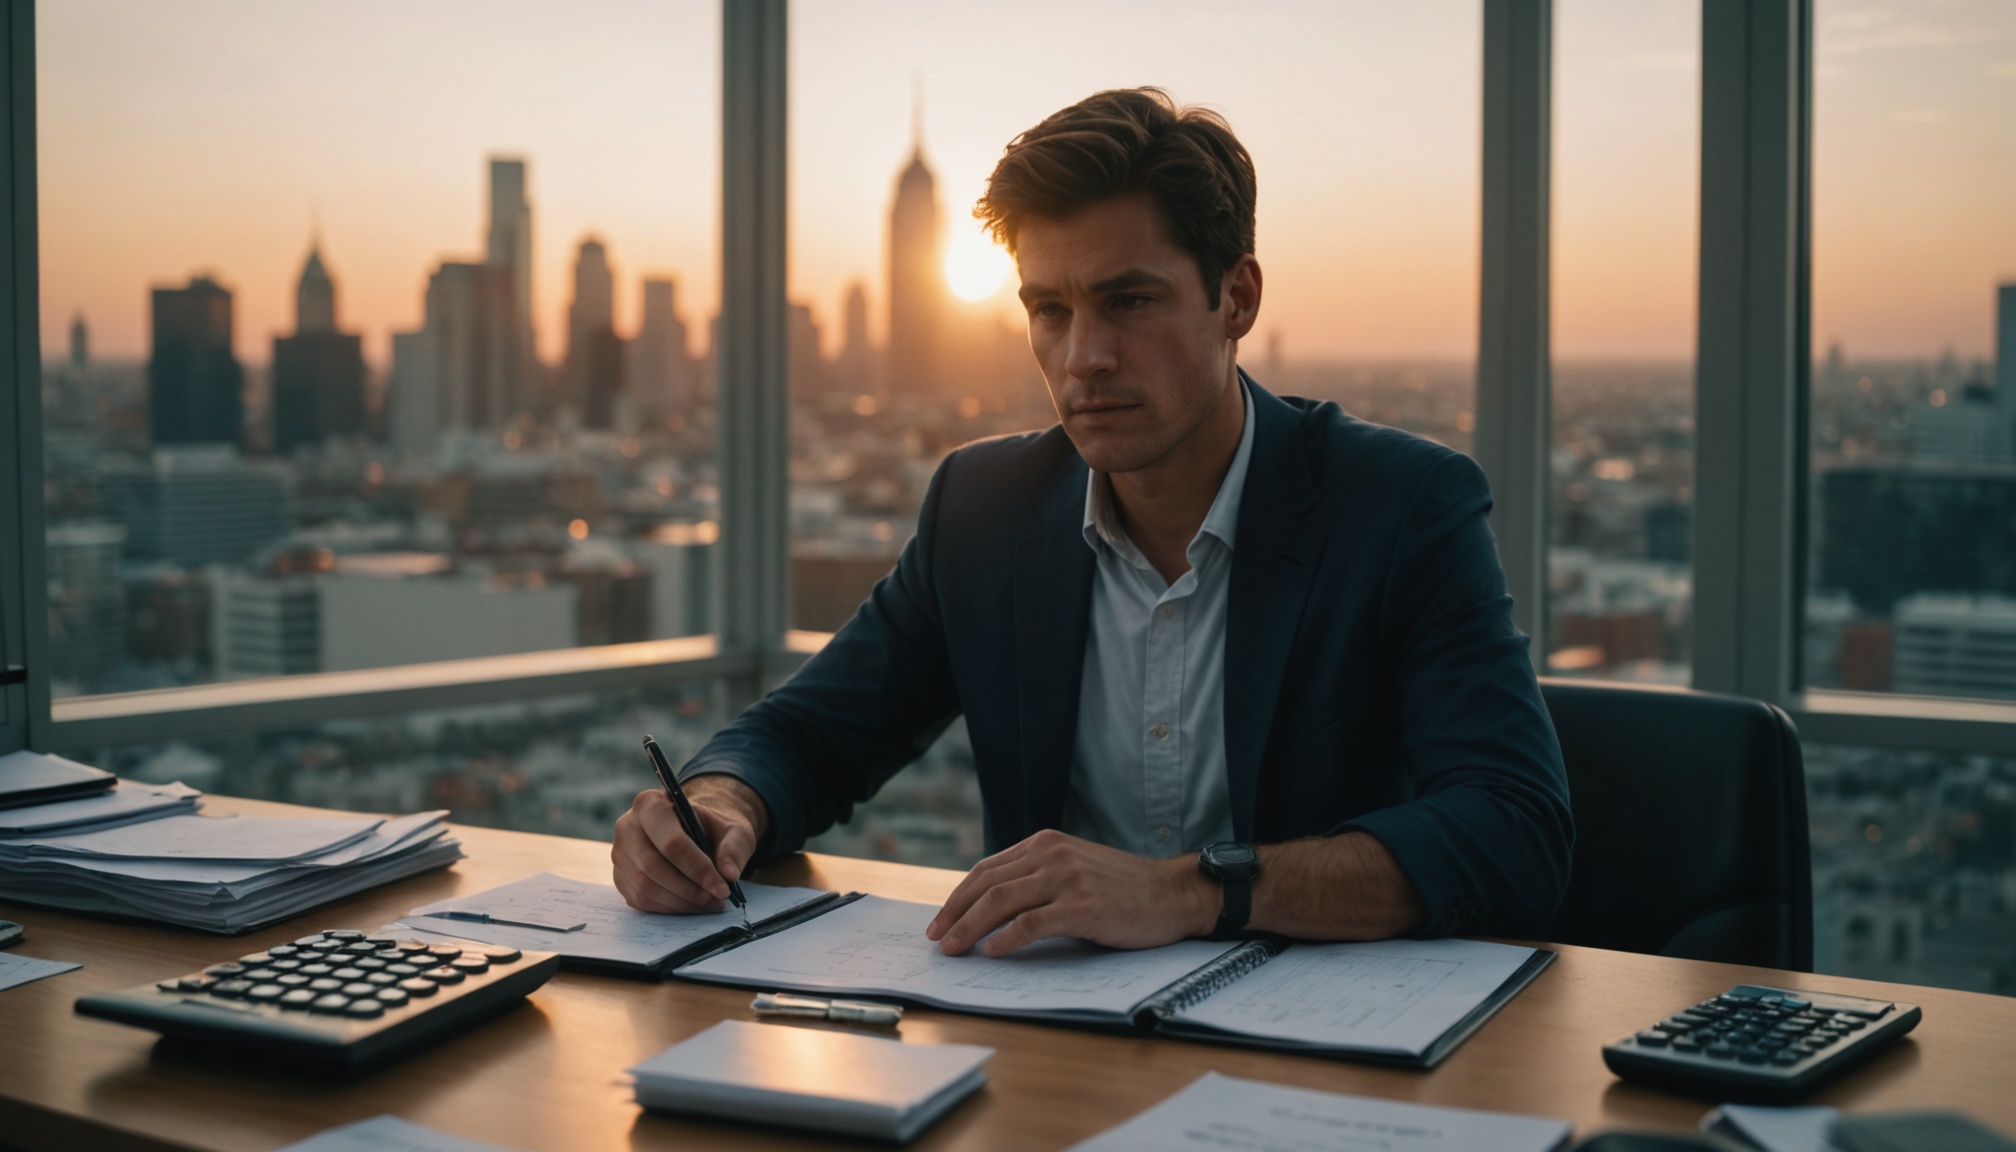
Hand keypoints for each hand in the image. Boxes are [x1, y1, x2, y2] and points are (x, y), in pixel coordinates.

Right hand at [612, 775, 768, 913]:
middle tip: (717, 900)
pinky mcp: (620, 877)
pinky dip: (669, 908)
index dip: (698, 869)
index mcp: (651, 804)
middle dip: (690, 890)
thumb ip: (734, 848)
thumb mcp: (733, 830)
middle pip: (653, 867)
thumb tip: (729, 874)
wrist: (693, 831)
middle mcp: (627, 826)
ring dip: (681, 902)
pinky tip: (691, 904)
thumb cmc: (711, 829)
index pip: (671, 842)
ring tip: (709, 903)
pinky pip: (641, 900)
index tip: (723, 888)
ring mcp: (619, 853)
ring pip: (645, 887)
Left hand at [925, 829, 1218, 956]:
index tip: (940, 921)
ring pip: (1001, 902)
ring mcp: (1068, 878)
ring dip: (969, 928)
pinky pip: (1031, 923)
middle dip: (954, 914)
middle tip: (937, 939)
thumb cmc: (1123, 889)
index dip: (958, 897)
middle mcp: (1053, 854)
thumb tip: (991, 910)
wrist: (1172, 894)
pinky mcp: (1082, 906)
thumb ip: (1038, 878)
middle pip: (987, 884)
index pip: (987, 869)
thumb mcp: (1075, 869)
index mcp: (1046, 843)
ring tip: (953, 949)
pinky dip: (1006, 938)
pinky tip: (992, 952)